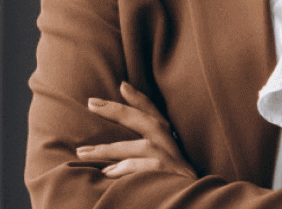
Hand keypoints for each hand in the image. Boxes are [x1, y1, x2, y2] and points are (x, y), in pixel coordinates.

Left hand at [79, 82, 196, 178]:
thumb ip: (142, 160)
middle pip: (148, 121)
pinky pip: (146, 167)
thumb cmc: (174, 189)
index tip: (122, 84)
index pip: (156, 115)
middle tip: (91, 102)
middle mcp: (174, 148)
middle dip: (119, 110)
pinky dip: (126, 168)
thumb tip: (109, 163)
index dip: (140, 99)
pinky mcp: (170, 176)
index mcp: (171, 143)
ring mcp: (174, 161)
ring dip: (110, 148)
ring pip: (142, 145)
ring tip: (82, 153)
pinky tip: (108, 173)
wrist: (199, 206)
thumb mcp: (160, 170)